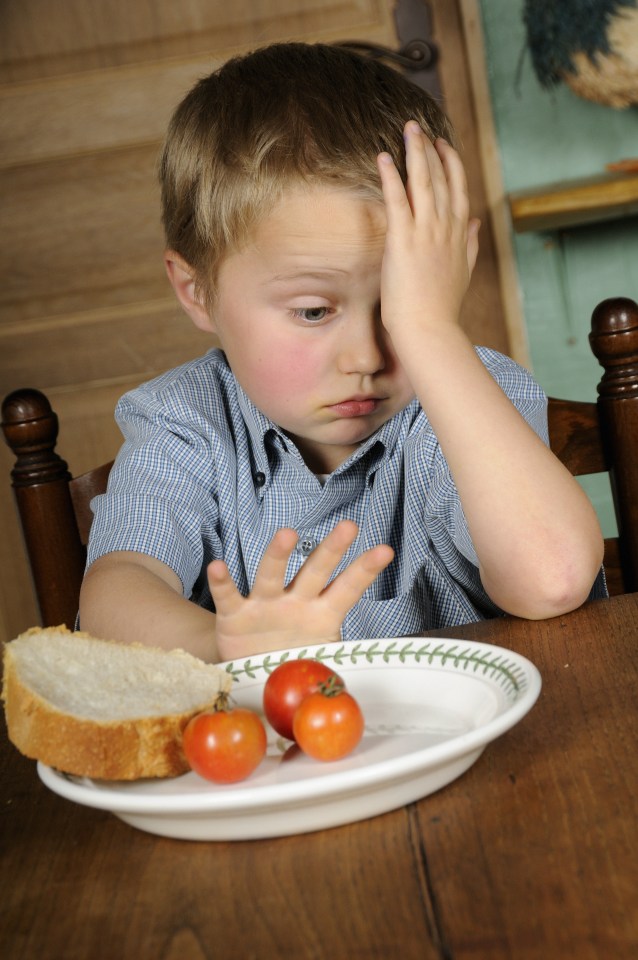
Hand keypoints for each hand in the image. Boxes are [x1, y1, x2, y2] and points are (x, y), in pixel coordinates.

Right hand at [208, 520, 393, 659]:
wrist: (251, 670)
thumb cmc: (293, 660)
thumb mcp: (319, 663)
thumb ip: (336, 667)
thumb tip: (357, 691)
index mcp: (322, 614)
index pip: (348, 588)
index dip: (365, 570)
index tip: (385, 551)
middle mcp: (296, 602)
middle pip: (315, 571)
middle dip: (332, 549)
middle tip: (349, 526)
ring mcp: (265, 606)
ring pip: (271, 576)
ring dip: (278, 554)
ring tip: (288, 533)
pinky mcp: (234, 616)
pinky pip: (228, 597)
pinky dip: (222, 583)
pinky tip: (218, 566)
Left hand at [376, 121, 479, 335]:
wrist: (430, 328)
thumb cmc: (441, 306)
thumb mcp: (463, 271)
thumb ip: (470, 244)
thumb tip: (476, 223)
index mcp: (460, 234)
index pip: (458, 189)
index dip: (450, 163)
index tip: (443, 144)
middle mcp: (446, 227)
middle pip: (441, 178)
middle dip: (430, 149)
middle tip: (418, 127)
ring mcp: (426, 232)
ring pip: (423, 182)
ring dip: (415, 152)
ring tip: (407, 130)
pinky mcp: (404, 240)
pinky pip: (397, 200)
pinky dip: (391, 177)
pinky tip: (384, 157)